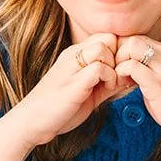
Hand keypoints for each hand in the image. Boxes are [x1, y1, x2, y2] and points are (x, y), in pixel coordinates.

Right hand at [11, 33, 122, 148]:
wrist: (31, 123)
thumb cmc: (59, 109)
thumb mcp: (88, 93)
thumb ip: (105, 83)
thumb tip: (128, 78)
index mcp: (75, 55)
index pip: (106, 37)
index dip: (119, 52)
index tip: (121, 71)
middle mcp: (72, 56)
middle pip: (108, 37)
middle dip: (120, 55)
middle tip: (119, 76)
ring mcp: (71, 67)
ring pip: (103, 48)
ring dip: (114, 66)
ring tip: (111, 84)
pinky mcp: (72, 83)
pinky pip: (98, 68)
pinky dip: (109, 77)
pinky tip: (107, 90)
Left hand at [113, 36, 160, 152]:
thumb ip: (147, 70)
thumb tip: (127, 67)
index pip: (136, 38)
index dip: (122, 52)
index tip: (120, 70)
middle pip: (132, 38)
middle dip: (117, 55)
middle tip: (117, 75)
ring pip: (131, 46)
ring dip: (118, 62)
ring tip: (120, 81)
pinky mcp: (158, 84)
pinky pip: (132, 66)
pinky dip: (121, 74)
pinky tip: (123, 87)